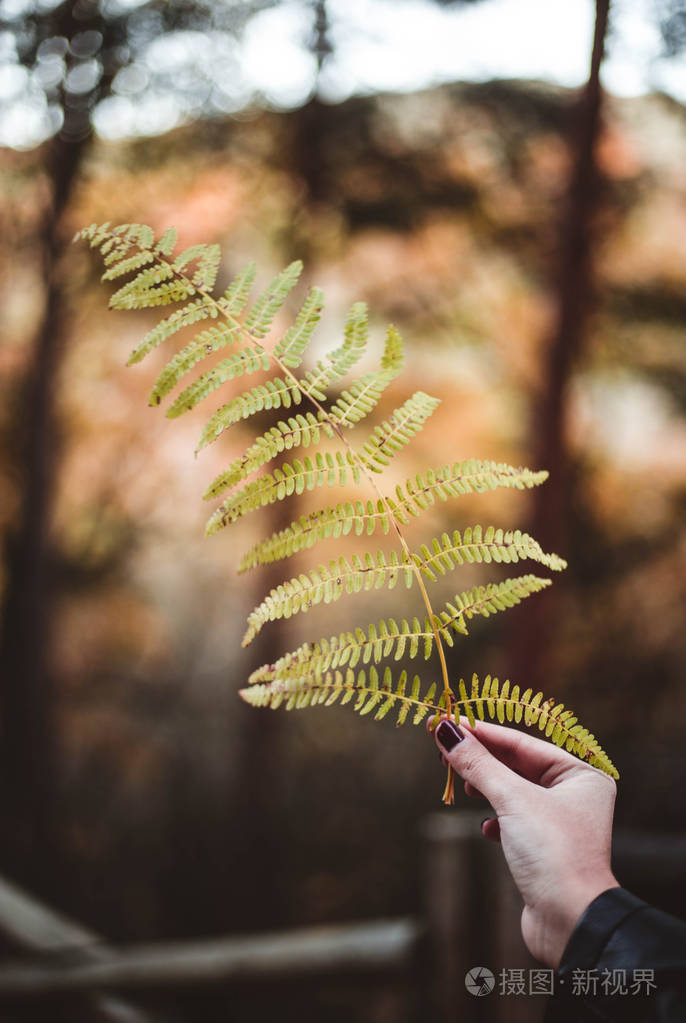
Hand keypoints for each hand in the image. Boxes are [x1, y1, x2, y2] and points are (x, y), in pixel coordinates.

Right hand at [430, 716, 618, 967]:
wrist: (570, 922)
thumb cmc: (553, 853)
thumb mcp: (512, 800)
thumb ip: (478, 764)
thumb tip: (445, 731)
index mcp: (581, 775)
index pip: (523, 742)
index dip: (482, 733)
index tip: (447, 723)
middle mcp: (576, 795)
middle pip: (518, 765)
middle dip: (481, 760)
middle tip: (443, 750)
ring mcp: (561, 824)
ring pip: (514, 792)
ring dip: (486, 788)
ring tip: (463, 786)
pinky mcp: (545, 850)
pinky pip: (515, 821)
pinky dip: (496, 819)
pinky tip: (486, 828)